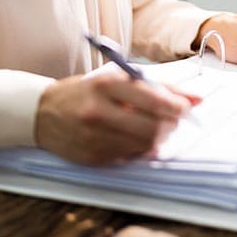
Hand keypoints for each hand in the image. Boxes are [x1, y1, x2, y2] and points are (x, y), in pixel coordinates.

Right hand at [35, 72, 199, 165]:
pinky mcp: (91, 157)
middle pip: (152, 126)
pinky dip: (140, 149)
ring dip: (158, 139)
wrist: (41, 113)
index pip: (152, 98)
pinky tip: (134, 139)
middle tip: (174, 121)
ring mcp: (93, 137)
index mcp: (105, 85)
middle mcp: (98, 111)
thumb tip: (195, 99)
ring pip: (144, 145)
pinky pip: (129, 157)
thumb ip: (156, 87)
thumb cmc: (85, 92)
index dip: (177, 106)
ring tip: (155, 129)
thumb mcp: (116, 78)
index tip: (187, 107)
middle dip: (171, 125)